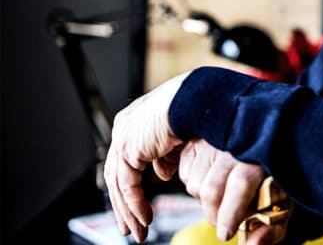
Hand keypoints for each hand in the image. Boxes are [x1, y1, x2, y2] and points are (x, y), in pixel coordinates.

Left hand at [103, 71, 189, 241]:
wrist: (198, 99)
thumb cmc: (197, 110)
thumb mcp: (181, 139)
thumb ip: (168, 157)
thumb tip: (162, 173)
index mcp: (137, 121)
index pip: (127, 161)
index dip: (133, 187)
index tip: (140, 207)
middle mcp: (126, 127)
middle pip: (118, 175)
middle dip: (126, 205)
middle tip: (132, 226)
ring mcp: (124, 136)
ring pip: (119, 183)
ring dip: (129, 210)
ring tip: (139, 230)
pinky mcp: (127, 147)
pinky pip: (127, 185)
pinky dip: (135, 204)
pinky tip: (145, 218)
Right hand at [179, 138, 290, 243]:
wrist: (264, 148)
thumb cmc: (271, 180)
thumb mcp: (280, 202)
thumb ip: (271, 228)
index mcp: (261, 157)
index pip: (241, 184)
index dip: (230, 214)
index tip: (225, 233)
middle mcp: (236, 145)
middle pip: (212, 189)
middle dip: (214, 215)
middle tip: (225, 222)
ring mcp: (213, 142)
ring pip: (194, 184)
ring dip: (204, 199)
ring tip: (222, 196)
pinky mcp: (195, 142)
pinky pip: (185, 173)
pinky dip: (195, 184)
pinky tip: (212, 181)